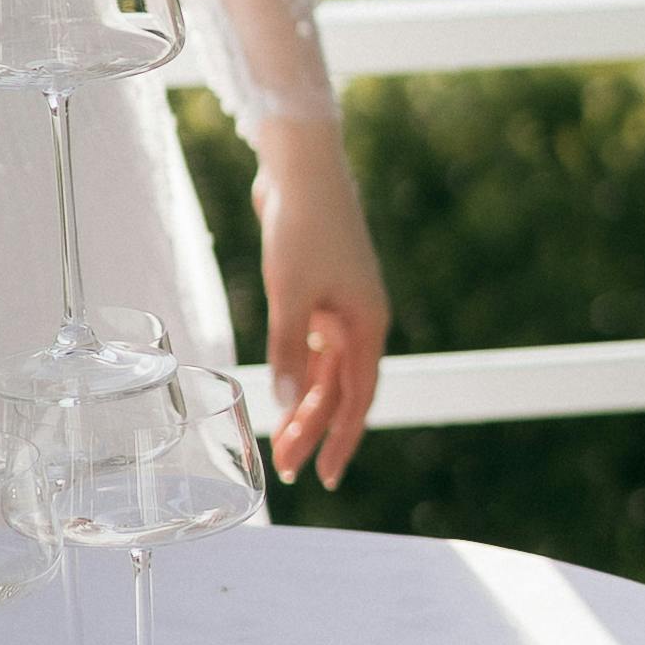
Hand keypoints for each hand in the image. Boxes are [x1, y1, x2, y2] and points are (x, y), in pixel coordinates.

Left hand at [253, 113, 386, 489]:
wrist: (301, 169)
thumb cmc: (303, 227)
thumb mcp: (291, 294)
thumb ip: (287, 350)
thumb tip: (283, 403)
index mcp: (366, 324)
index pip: (356, 399)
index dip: (341, 440)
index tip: (325, 476)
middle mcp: (359, 321)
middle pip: (338, 391)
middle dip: (314, 431)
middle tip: (288, 471)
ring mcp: (340, 307)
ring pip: (323, 372)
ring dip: (302, 406)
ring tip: (279, 443)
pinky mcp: (319, 293)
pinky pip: (312, 348)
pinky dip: (298, 373)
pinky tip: (282, 395)